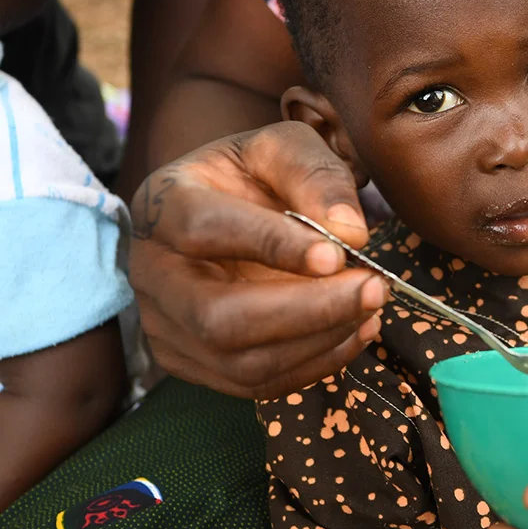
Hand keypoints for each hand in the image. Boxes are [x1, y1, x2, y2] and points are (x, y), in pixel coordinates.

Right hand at [129, 122, 390, 398]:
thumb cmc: (253, 174)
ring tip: (373, 308)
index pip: (206, 229)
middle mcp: (152, 271)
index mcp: (164, 202)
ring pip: (239, 361)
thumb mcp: (283, 146)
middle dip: (308, 311)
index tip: (338, 255)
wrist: (223, 206)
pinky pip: (255, 382)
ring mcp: (165, 325)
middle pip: (218, 317)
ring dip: (319, 341)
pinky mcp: (191, 361)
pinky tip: (356, 331)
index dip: (273, 245)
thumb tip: (351, 235)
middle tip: (374, 289)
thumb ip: (315, 176)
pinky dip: (315, 364)